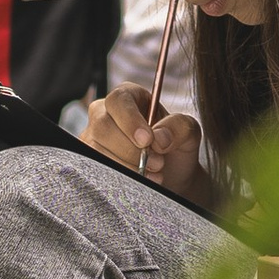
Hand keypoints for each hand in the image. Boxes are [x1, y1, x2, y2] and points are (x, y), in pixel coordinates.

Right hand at [84, 87, 210, 203]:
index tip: (147, 140)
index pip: (118, 100)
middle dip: (131, 150)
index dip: (130, 120)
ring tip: (152, 174)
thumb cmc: (176, 147)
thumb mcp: (189, 132)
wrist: (172, 175)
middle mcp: (105, 113)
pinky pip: (95, 169)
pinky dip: (119, 178)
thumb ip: (179, 127)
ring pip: (97, 150)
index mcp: (129, 97)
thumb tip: (159, 137)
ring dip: (127, 167)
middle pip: (103, 127)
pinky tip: (138, 181)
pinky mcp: (89, 160)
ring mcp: (93, 137)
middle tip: (157, 163)